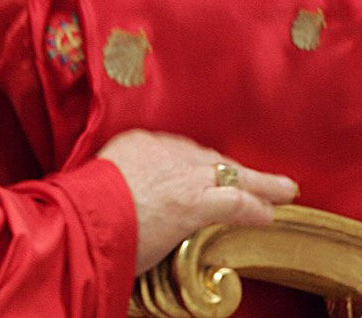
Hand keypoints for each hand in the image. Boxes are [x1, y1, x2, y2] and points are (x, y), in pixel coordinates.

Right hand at [97, 130, 297, 274]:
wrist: (78, 218)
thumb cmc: (78, 210)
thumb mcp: (98, 185)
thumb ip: (121, 187)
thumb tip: (129, 205)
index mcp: (137, 143)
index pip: (179, 150)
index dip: (200, 164)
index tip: (211, 171)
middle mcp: (163, 151)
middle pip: (209, 157)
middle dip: (233, 168)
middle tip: (257, 175)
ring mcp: (181, 175)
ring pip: (230, 174)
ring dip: (259, 184)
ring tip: (283, 191)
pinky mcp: (192, 202)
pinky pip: (234, 201)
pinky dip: (255, 208)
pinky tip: (270, 214)